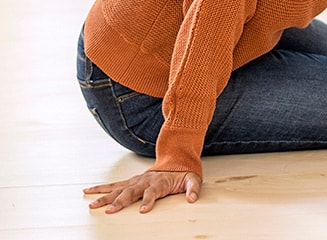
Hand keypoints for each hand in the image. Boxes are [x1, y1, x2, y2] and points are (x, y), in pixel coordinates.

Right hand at [84, 170, 201, 213]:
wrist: (176, 161)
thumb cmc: (183, 174)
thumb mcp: (192, 180)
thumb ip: (193, 189)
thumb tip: (192, 199)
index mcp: (159, 182)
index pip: (153, 193)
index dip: (148, 201)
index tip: (143, 211)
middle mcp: (145, 181)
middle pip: (131, 192)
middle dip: (120, 201)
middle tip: (110, 210)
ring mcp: (136, 181)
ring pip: (118, 189)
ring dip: (105, 197)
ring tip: (92, 205)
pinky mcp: (130, 182)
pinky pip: (113, 185)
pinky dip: (100, 188)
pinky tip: (88, 191)